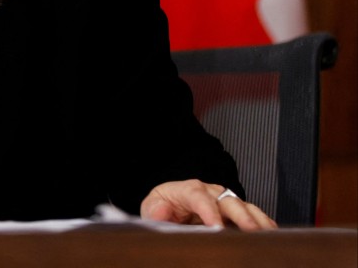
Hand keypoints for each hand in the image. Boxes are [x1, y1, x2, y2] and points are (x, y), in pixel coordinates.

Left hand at [140, 179, 276, 230]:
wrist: (171, 205)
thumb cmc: (163, 206)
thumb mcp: (152, 207)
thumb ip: (155, 210)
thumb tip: (159, 212)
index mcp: (188, 189)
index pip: (198, 196)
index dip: (208, 210)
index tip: (215, 226)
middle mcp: (211, 192)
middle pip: (228, 200)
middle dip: (241, 214)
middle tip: (251, 230)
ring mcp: (226, 201)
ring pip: (245, 207)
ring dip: (258, 219)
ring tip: (268, 234)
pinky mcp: (236, 213)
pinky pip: (253, 216)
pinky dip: (263, 224)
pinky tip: (272, 234)